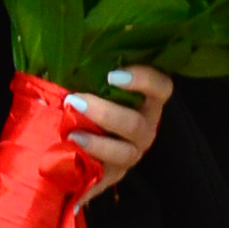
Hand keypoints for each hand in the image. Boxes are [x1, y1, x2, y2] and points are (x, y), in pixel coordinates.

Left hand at [66, 66, 171, 199]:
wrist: (71, 137)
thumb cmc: (84, 99)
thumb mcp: (88, 82)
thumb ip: (86, 69)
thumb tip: (67, 45)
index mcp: (145, 102)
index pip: (161, 87)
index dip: (144, 80)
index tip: (112, 75)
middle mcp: (144, 129)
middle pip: (137, 125)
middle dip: (106, 114)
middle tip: (75, 101)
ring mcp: (129, 154)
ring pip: (124, 153)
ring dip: (97, 145)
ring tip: (71, 136)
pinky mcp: (111, 176)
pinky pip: (103, 182)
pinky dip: (86, 183)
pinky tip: (69, 180)